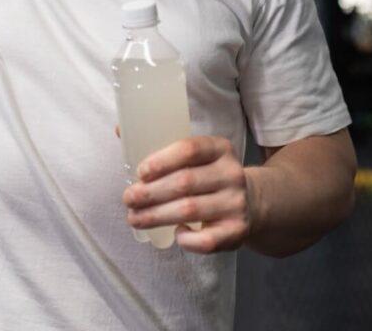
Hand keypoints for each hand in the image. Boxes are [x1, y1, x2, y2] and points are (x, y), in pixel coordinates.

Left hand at [121, 135, 253, 253]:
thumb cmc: (209, 176)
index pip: (190, 149)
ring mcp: (236, 203)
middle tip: (128, 198)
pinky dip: (186, 239)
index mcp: (219, 148)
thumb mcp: (197, 156)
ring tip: (135, 218)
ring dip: (157, 216)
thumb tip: (119, 131)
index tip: (140, 172)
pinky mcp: (237, 231)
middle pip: (185, 182)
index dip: (162, 161)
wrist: (252, 202)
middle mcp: (231, 173)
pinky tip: (175, 233)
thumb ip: (164, 148)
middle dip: (150, 192)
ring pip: (190, 211)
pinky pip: (207, 240)